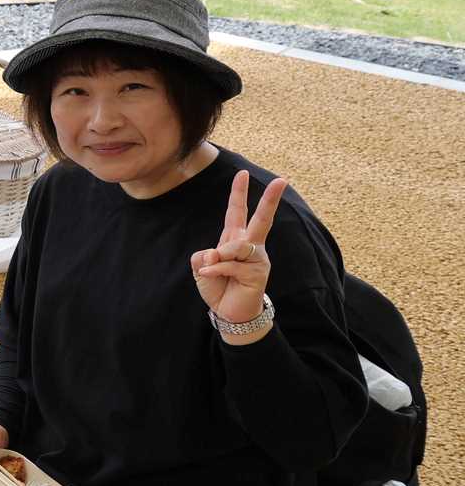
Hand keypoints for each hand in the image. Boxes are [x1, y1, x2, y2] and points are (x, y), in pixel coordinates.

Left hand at [191, 171, 287, 325]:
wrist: (229, 312)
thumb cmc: (218, 286)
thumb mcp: (203, 267)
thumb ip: (205, 256)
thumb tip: (215, 253)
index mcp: (235, 239)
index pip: (237, 212)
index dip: (239, 193)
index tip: (242, 173)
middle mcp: (250, 246)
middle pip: (262, 219)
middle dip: (270, 199)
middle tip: (282, 180)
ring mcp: (257, 259)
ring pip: (238, 245)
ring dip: (220, 255)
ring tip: (210, 267)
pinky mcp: (258, 273)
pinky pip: (231, 265)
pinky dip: (216, 270)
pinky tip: (208, 276)